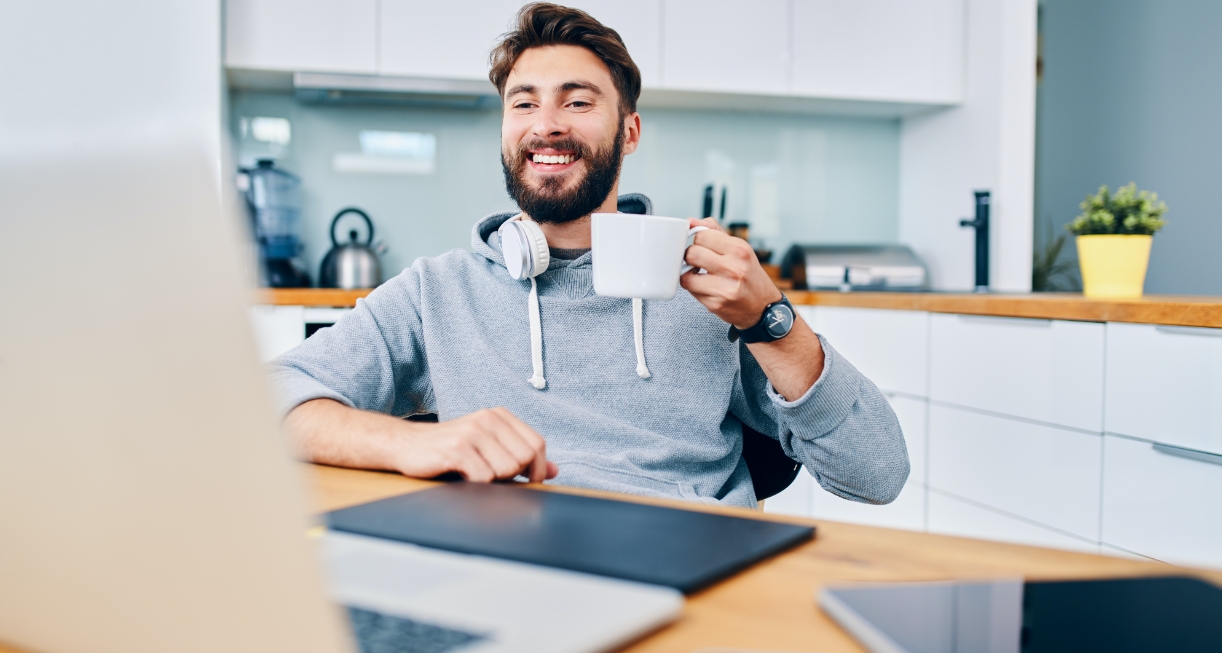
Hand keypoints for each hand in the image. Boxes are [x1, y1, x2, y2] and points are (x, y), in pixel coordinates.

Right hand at [394, 407, 558, 482]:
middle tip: (491, 476)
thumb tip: (554, 470)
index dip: (539, 468)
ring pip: (506, 469)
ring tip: (474, 473)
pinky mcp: (457, 449)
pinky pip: (484, 477)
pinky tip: (462, 476)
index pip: (537, 444)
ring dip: (492, 481)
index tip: (529, 481)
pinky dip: (476, 485)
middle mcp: (488, 419)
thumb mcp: (489, 447)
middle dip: (513, 476)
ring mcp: (472, 432)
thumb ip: (521, 456)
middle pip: (524, 458)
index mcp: (500, 416)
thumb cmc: (451, 450)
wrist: (407, 445)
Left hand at [680, 218, 782, 328]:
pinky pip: (691, 291)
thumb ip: (714, 233)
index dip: (697, 240)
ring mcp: (725, 288)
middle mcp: (734, 268)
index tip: (700, 246)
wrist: (763, 307)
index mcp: (740, 249)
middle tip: (698, 261)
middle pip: (692, 253)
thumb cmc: (749, 276)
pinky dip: (694, 288)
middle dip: (690, 256)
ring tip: (699, 274)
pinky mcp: (716, 305)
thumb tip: (691, 222)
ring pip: (686, 274)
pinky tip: (705, 287)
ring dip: (688, 274)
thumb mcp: (739, 249)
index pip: (702, 235)